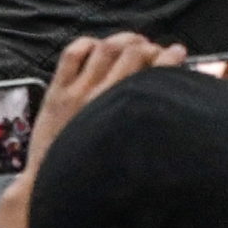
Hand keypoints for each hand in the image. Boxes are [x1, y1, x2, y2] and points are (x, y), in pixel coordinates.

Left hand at [0, 32, 186, 227]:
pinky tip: (96, 46)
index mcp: (123, 115)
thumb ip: (143, 129)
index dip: (170, 57)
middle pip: (131, 53)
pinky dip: (87, 44)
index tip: (177, 53)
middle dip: (148, 46)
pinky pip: (72, 54)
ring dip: (123, 39)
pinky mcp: (57, 92)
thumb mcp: (127, 154)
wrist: (50, 188)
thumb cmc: (89, 178)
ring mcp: (77, 92)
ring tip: (132, 41)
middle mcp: (102, 97)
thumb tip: (162, 110)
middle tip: (155, 49)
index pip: (154, 71)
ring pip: (105, 48)